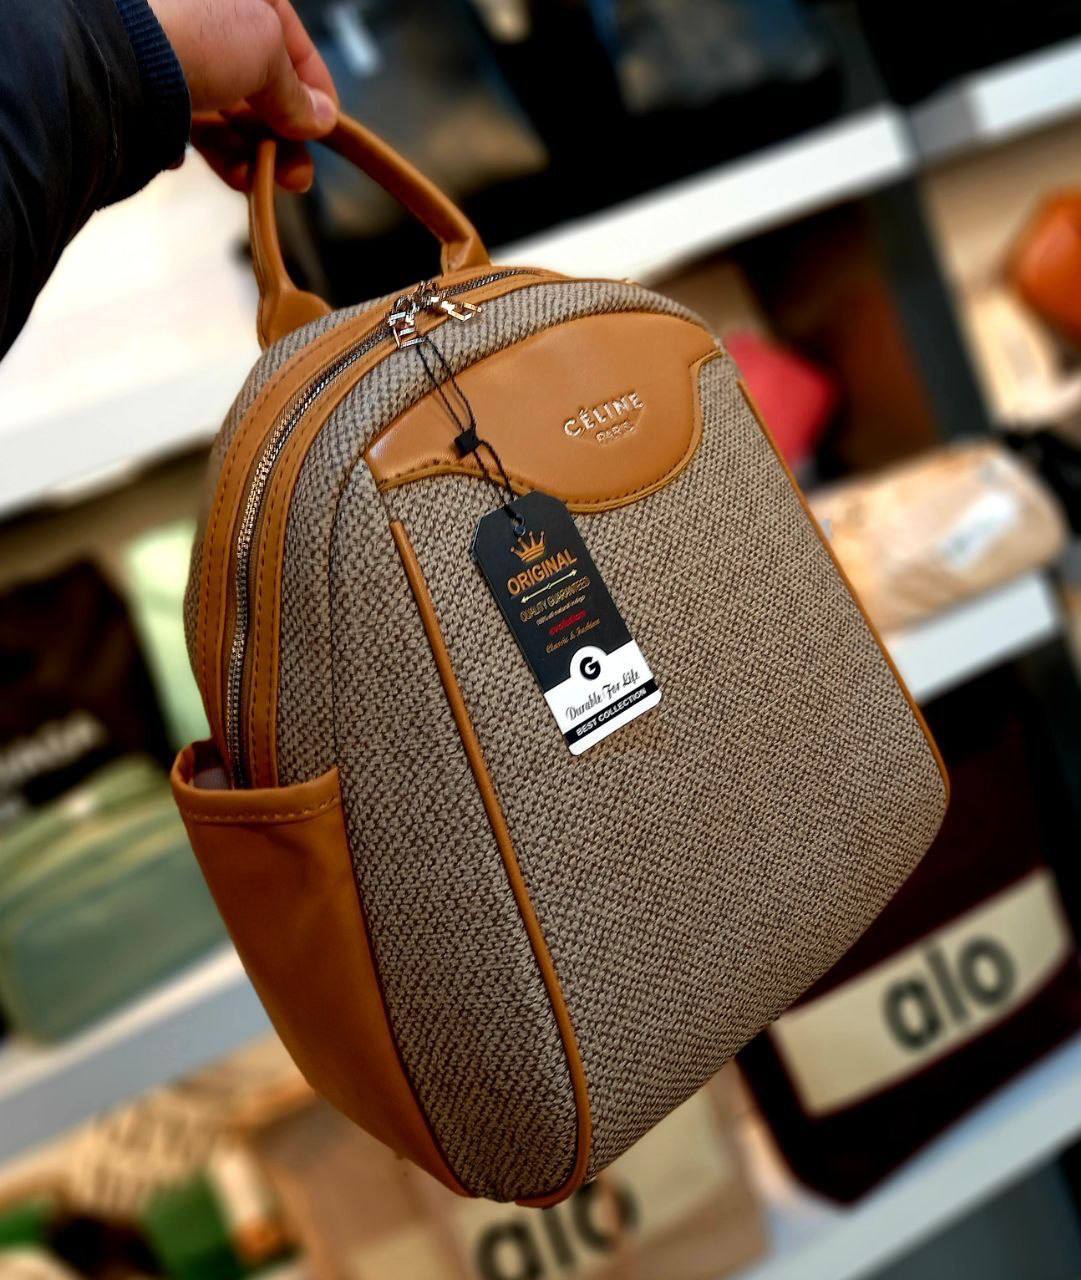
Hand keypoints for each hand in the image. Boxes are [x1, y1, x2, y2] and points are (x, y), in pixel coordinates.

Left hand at [148, 0, 338, 191]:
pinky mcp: (140, 84)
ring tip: (255, 181)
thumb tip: (320, 118)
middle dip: (280, 135)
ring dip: (244, 152)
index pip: (289, 38)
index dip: (314, 87)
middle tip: (296, 175)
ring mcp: (168, 51)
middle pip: (255, 82)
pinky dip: (197, 147)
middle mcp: (199, 16)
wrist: (109, 55)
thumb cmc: (194, 33)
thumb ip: (296, 90)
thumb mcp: (266, 52)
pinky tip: (196, 160)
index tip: (326, 127)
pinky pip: (179, 121)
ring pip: (220, 108)